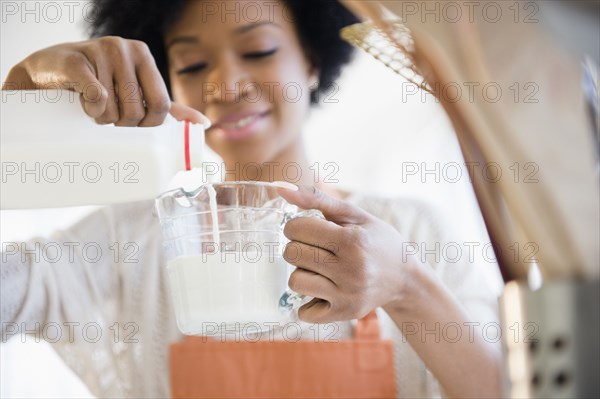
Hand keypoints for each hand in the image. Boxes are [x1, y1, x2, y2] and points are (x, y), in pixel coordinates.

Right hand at [2, 37, 209, 126]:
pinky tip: (81, 103)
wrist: (46, 72)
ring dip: (100, 120)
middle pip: (136, 112)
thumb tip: (203, 124)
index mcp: (144, 56)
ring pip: (112, 110)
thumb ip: (168, 107)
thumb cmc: (96, 84)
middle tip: (107, 117)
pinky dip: (89, 109)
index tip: (133, 127)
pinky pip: (94, 97)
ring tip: (90, 107)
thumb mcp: (134, 92)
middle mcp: (125, 48)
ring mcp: (99, 50)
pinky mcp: (74, 59)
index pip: (161, 106)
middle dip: (121, 125)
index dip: (148, 126)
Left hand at [278, 186, 414, 322]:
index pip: (296, 229)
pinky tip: (323, 289)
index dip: (296, 226)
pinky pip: (304, 312)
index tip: (308, 229)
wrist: (405, 278)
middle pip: (292, 254)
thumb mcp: (353, 214)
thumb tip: (279, 188)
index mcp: (352, 240)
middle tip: (314, 248)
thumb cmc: (376, 240)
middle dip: (297, 247)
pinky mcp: (345, 313)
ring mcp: (348, 294)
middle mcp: (351, 269)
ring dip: (302, 273)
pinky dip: (308, 300)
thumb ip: (316, 198)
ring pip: (295, 281)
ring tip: (319, 269)